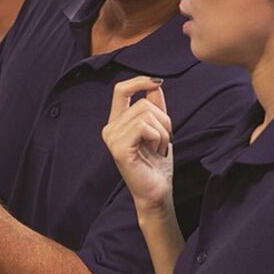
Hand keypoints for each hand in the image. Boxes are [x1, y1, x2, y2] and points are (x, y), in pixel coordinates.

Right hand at [101, 76, 172, 215]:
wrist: (157, 191)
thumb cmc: (157, 163)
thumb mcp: (160, 129)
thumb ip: (155, 107)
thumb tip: (155, 85)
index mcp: (117, 122)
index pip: (121, 90)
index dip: (139, 81)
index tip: (158, 82)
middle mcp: (110, 128)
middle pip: (143, 103)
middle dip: (163, 120)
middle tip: (163, 142)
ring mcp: (112, 138)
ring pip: (146, 114)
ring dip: (163, 132)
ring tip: (159, 148)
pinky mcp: (119, 148)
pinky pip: (145, 127)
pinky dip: (158, 138)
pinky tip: (155, 152)